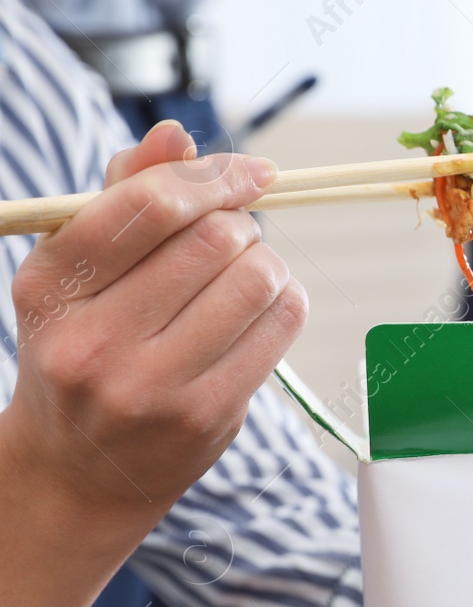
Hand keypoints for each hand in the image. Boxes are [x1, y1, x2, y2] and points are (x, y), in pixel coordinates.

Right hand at [0, 122, 305, 540]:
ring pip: (256, 279)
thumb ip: (123, 196)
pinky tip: (264, 308)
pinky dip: (287, 301)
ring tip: (246, 274)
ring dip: (269, 262)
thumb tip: (176, 134)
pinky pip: (280, 327)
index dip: (214, 177)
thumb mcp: (77, 273)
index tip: (251, 173)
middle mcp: (93, 339)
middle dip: (241, 224)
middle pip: (215, 239)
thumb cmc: (84, 348)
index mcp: (51, 288)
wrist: (78, 471)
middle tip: (235, 238)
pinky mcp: (206, 416)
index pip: (147, 206)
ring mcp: (151, 386)